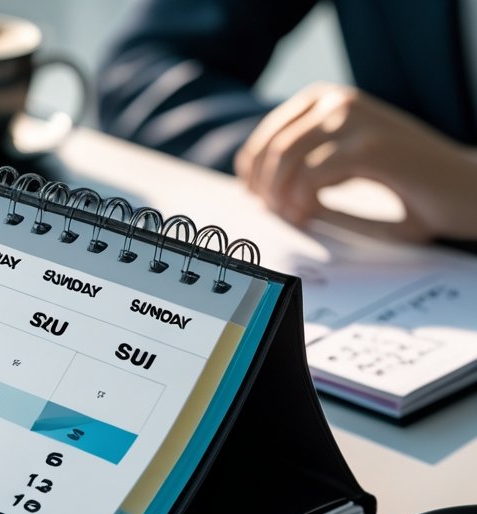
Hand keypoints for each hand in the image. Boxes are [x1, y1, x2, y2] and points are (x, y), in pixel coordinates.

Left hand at [234, 83, 476, 242]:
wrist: (469, 191)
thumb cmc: (412, 187)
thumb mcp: (348, 168)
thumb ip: (308, 171)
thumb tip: (260, 191)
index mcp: (332, 100)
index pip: (268, 133)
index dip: (254, 172)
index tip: (258, 200)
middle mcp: (340, 100)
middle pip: (272, 146)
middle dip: (265, 188)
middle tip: (277, 216)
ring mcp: (355, 119)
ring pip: (285, 157)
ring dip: (280, 196)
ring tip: (294, 217)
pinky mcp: (369, 146)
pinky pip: (309, 175)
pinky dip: (301, 202)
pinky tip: (309, 215)